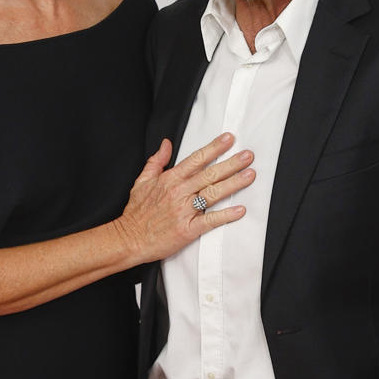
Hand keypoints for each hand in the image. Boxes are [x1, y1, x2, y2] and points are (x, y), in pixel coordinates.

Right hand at [117, 134, 255, 263]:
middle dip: (231, 163)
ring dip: (234, 184)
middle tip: (249, 155)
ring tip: (250, 175)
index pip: (196, 159)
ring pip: (213, 194)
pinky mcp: (188, 229)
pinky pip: (210, 220)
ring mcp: (184, 211)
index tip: (229, 139)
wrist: (128, 239)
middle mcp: (179, 192)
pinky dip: (226, 215)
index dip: (214, 148)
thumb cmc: (136, 213)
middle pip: (210, 174)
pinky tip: (240, 210)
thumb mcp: (141, 181)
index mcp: (169, 179)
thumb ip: (156, 161)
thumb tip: (166, 144)